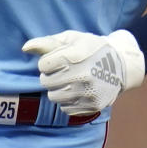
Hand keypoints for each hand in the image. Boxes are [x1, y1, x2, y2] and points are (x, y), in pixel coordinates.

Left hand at [22, 29, 145, 115]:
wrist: (121, 65)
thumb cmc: (91, 49)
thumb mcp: (72, 39)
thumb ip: (47, 43)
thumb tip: (25, 48)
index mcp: (75, 56)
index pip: (43, 65)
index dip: (48, 62)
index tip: (59, 60)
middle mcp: (82, 75)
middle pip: (45, 82)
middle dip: (51, 76)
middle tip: (64, 71)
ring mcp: (88, 92)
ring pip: (54, 96)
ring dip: (58, 89)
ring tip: (70, 81)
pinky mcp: (92, 105)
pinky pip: (65, 108)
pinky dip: (68, 100)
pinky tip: (78, 91)